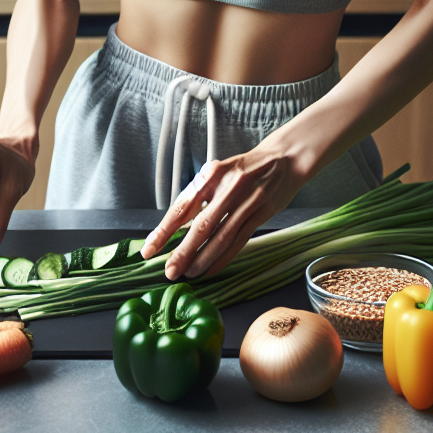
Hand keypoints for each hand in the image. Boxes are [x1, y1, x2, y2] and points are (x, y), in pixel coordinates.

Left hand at [140, 141, 308, 279]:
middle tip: (169, 270)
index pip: (182, 206)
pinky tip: (211, 269)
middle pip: (201, 226)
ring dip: (203, 259)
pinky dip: (223, 258)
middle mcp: (228, 186)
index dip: (164, 230)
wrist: (283, 158)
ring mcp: (247, 201)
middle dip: (183, 252)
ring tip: (189, 273)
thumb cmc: (244, 168)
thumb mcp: (218, 171)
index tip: (150, 249)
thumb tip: (176, 224)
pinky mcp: (261, 214)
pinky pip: (239, 241)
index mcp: (211, 173)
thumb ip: (200, 194)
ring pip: (221, 237)